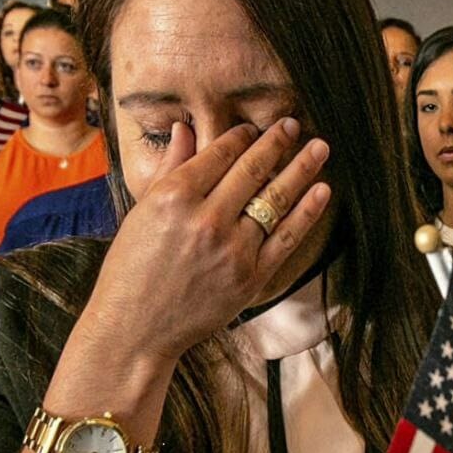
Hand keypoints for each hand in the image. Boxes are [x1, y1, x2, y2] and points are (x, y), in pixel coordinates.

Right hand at [80, 118, 331, 362]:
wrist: (136, 328)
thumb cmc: (131, 269)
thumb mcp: (142, 212)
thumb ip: (170, 168)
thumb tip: (186, 129)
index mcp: (174, 197)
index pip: (220, 154)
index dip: (243, 136)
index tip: (255, 128)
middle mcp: (207, 219)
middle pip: (253, 169)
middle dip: (278, 142)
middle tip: (293, 125)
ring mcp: (233, 249)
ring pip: (276, 200)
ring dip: (302, 169)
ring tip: (320, 148)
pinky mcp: (251, 278)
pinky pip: (287, 238)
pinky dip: (308, 212)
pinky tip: (322, 191)